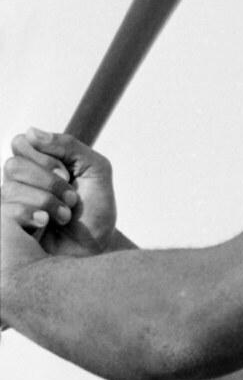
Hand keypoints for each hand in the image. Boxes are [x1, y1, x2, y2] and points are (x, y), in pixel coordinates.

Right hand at [2, 129, 116, 256]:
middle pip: (14, 165)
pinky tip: (46, 223)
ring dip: (46, 201)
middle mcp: (20, 182)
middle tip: (71, 197)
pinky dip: (32, 214)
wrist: (97, 248)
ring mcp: (11, 205)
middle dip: (48, 180)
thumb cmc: (96, 209)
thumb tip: (31, 131)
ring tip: (65, 216)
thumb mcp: (95, 169)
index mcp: (38, 163)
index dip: (44, 156)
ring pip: (10, 187)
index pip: (21, 142)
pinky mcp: (7, 228)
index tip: (67, 172)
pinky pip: (6, 211)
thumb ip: (68, 145)